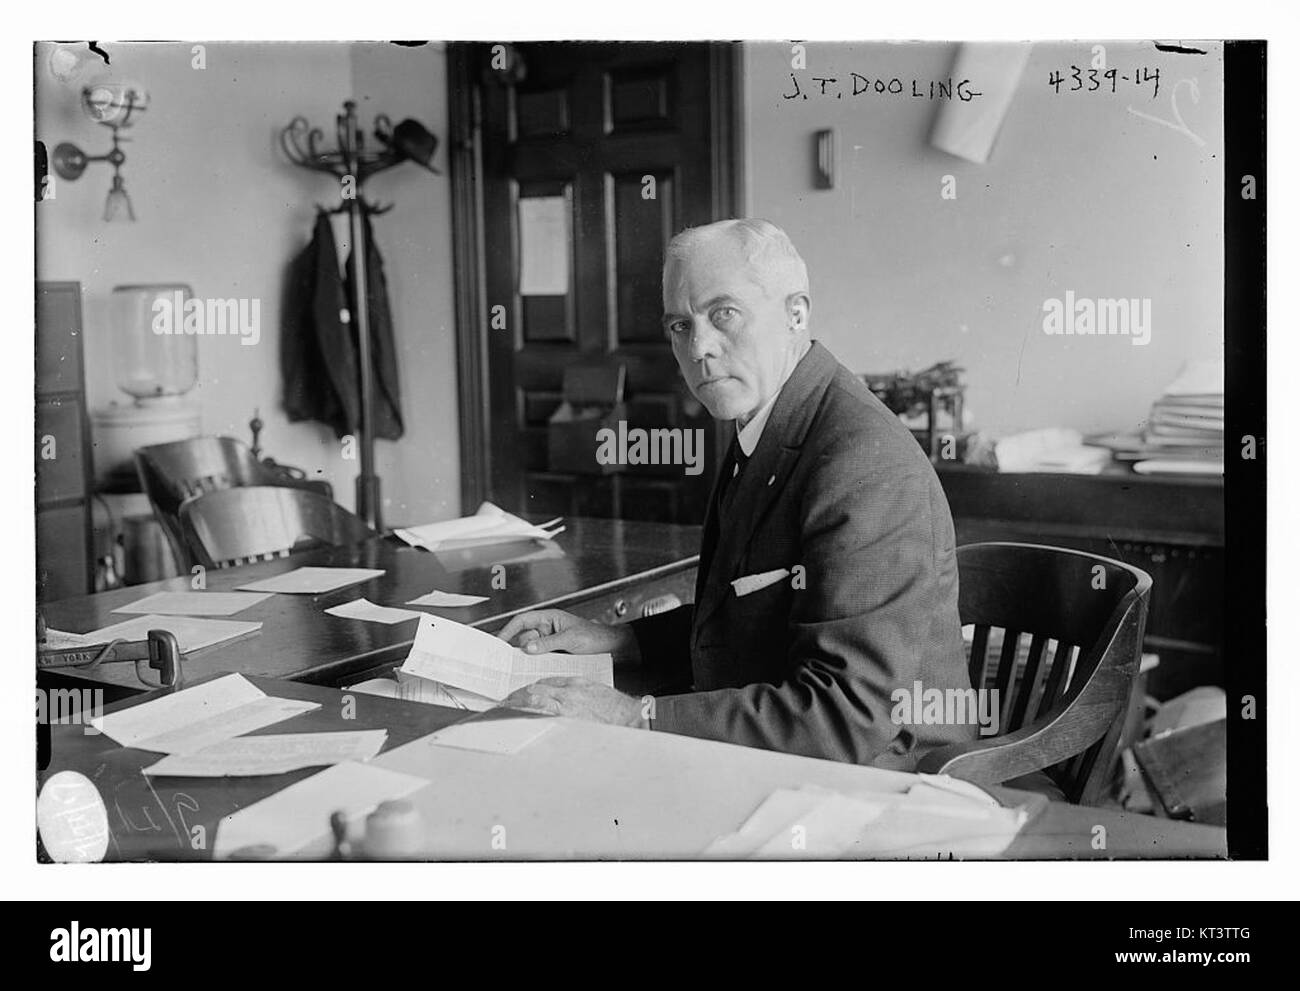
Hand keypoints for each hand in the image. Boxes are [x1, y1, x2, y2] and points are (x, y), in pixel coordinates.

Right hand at [496, 609, 638, 664]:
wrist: (611, 649)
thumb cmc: (594, 637)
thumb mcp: (570, 638)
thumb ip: (548, 643)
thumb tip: (528, 647)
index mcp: (549, 618)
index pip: (523, 620)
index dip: (509, 629)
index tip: (499, 641)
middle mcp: (547, 629)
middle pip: (524, 637)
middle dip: (517, 648)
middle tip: (507, 660)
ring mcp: (550, 643)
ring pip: (530, 651)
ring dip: (526, 658)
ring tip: (519, 668)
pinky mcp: (554, 655)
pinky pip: (539, 659)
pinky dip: (535, 665)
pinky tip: (532, 671)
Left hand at [500, 677, 650, 727]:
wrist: (629, 715)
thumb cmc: (614, 708)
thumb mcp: (594, 694)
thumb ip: (577, 696)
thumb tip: (563, 702)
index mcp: (575, 683)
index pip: (545, 682)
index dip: (531, 688)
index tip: (521, 693)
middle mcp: (568, 691)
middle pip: (536, 689)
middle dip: (519, 695)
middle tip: (505, 701)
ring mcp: (567, 704)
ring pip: (535, 699)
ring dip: (518, 703)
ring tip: (505, 708)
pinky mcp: (567, 716)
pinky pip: (542, 712)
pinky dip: (527, 712)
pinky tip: (517, 716)